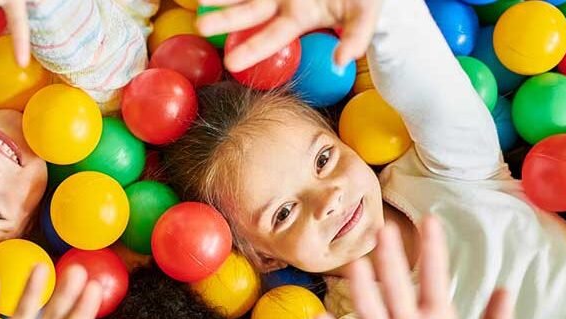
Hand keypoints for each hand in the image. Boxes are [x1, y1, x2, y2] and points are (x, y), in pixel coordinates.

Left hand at [195, 0, 378, 71]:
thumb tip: (341, 63)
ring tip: (200, 1)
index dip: (252, 49)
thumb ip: (355, 39)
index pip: (271, 38)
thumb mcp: (365, 16)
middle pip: (248, 15)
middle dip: (224, 21)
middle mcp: (283, 4)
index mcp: (300, 19)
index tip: (231, 64)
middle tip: (201, 28)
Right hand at [315, 217, 513, 318]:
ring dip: (363, 291)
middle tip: (385, 231)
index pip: (434, 278)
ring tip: (357, 267)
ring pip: (372, 312)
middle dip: (391, 261)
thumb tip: (506, 289)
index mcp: (435, 316)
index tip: (431, 221)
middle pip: (397, 288)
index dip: (433, 251)